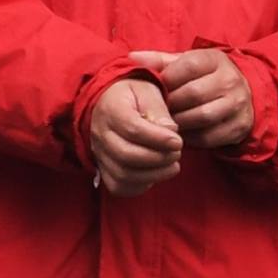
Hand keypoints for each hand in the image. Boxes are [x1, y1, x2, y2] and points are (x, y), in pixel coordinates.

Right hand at [83, 75, 184, 196]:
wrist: (109, 102)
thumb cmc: (132, 96)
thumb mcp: (147, 91)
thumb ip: (158, 109)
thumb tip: (171, 132)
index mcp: (111, 109)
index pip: (132, 128)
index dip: (158, 139)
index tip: (178, 141)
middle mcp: (100, 133)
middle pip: (126, 155)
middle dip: (158, 158)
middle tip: (177, 153)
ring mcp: (99, 153)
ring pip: (123, 175)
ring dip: (154, 174)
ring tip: (172, 165)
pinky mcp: (103, 169)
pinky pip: (119, 186)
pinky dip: (141, 186)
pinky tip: (156, 173)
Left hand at [131, 46, 255, 154]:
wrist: (242, 94)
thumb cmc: (205, 76)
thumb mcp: (187, 63)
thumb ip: (160, 61)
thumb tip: (132, 56)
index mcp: (215, 60)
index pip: (188, 66)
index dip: (167, 78)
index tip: (157, 88)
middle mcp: (231, 81)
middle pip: (194, 93)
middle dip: (171, 103)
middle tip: (158, 109)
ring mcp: (238, 105)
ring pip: (202, 117)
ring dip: (179, 122)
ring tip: (167, 122)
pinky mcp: (240, 127)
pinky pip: (210, 137)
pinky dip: (192, 138)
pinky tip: (182, 133)